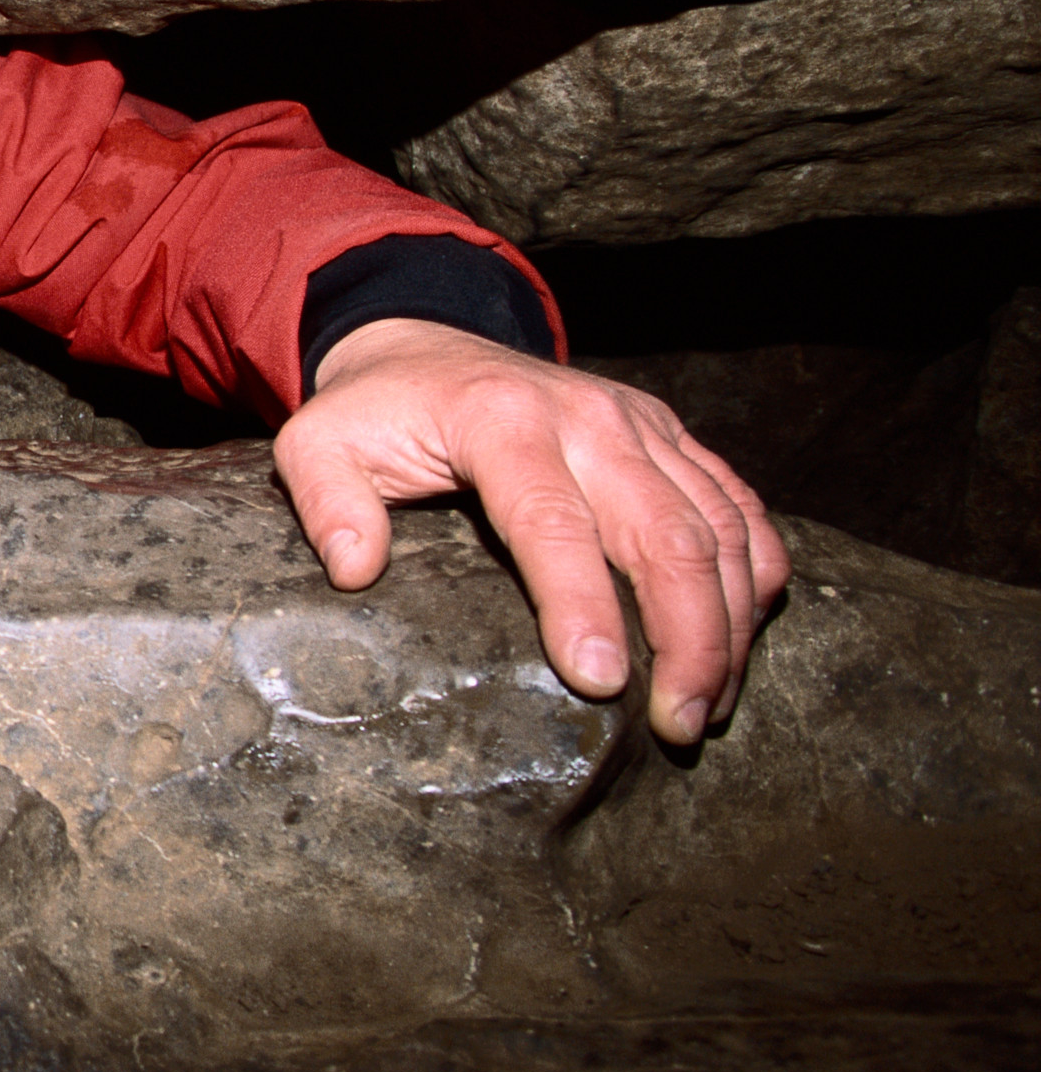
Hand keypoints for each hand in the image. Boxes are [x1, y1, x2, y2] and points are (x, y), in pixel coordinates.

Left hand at [273, 318, 787, 743]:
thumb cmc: (373, 413)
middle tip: (679, 726)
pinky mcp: (671, 436)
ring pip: (718, 528)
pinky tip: (744, 638)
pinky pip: (738, 506)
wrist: (426, 345)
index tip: (600, 681)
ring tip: (708, 707)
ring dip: (728, 624)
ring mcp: (640, 424)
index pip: (553, 522)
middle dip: (687, 638)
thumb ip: (328, 504)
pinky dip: (755, 573)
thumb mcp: (316, 445)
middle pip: (665, 535)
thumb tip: (358, 570)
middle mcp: (589, 419)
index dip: (582, 604)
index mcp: (501, 422)